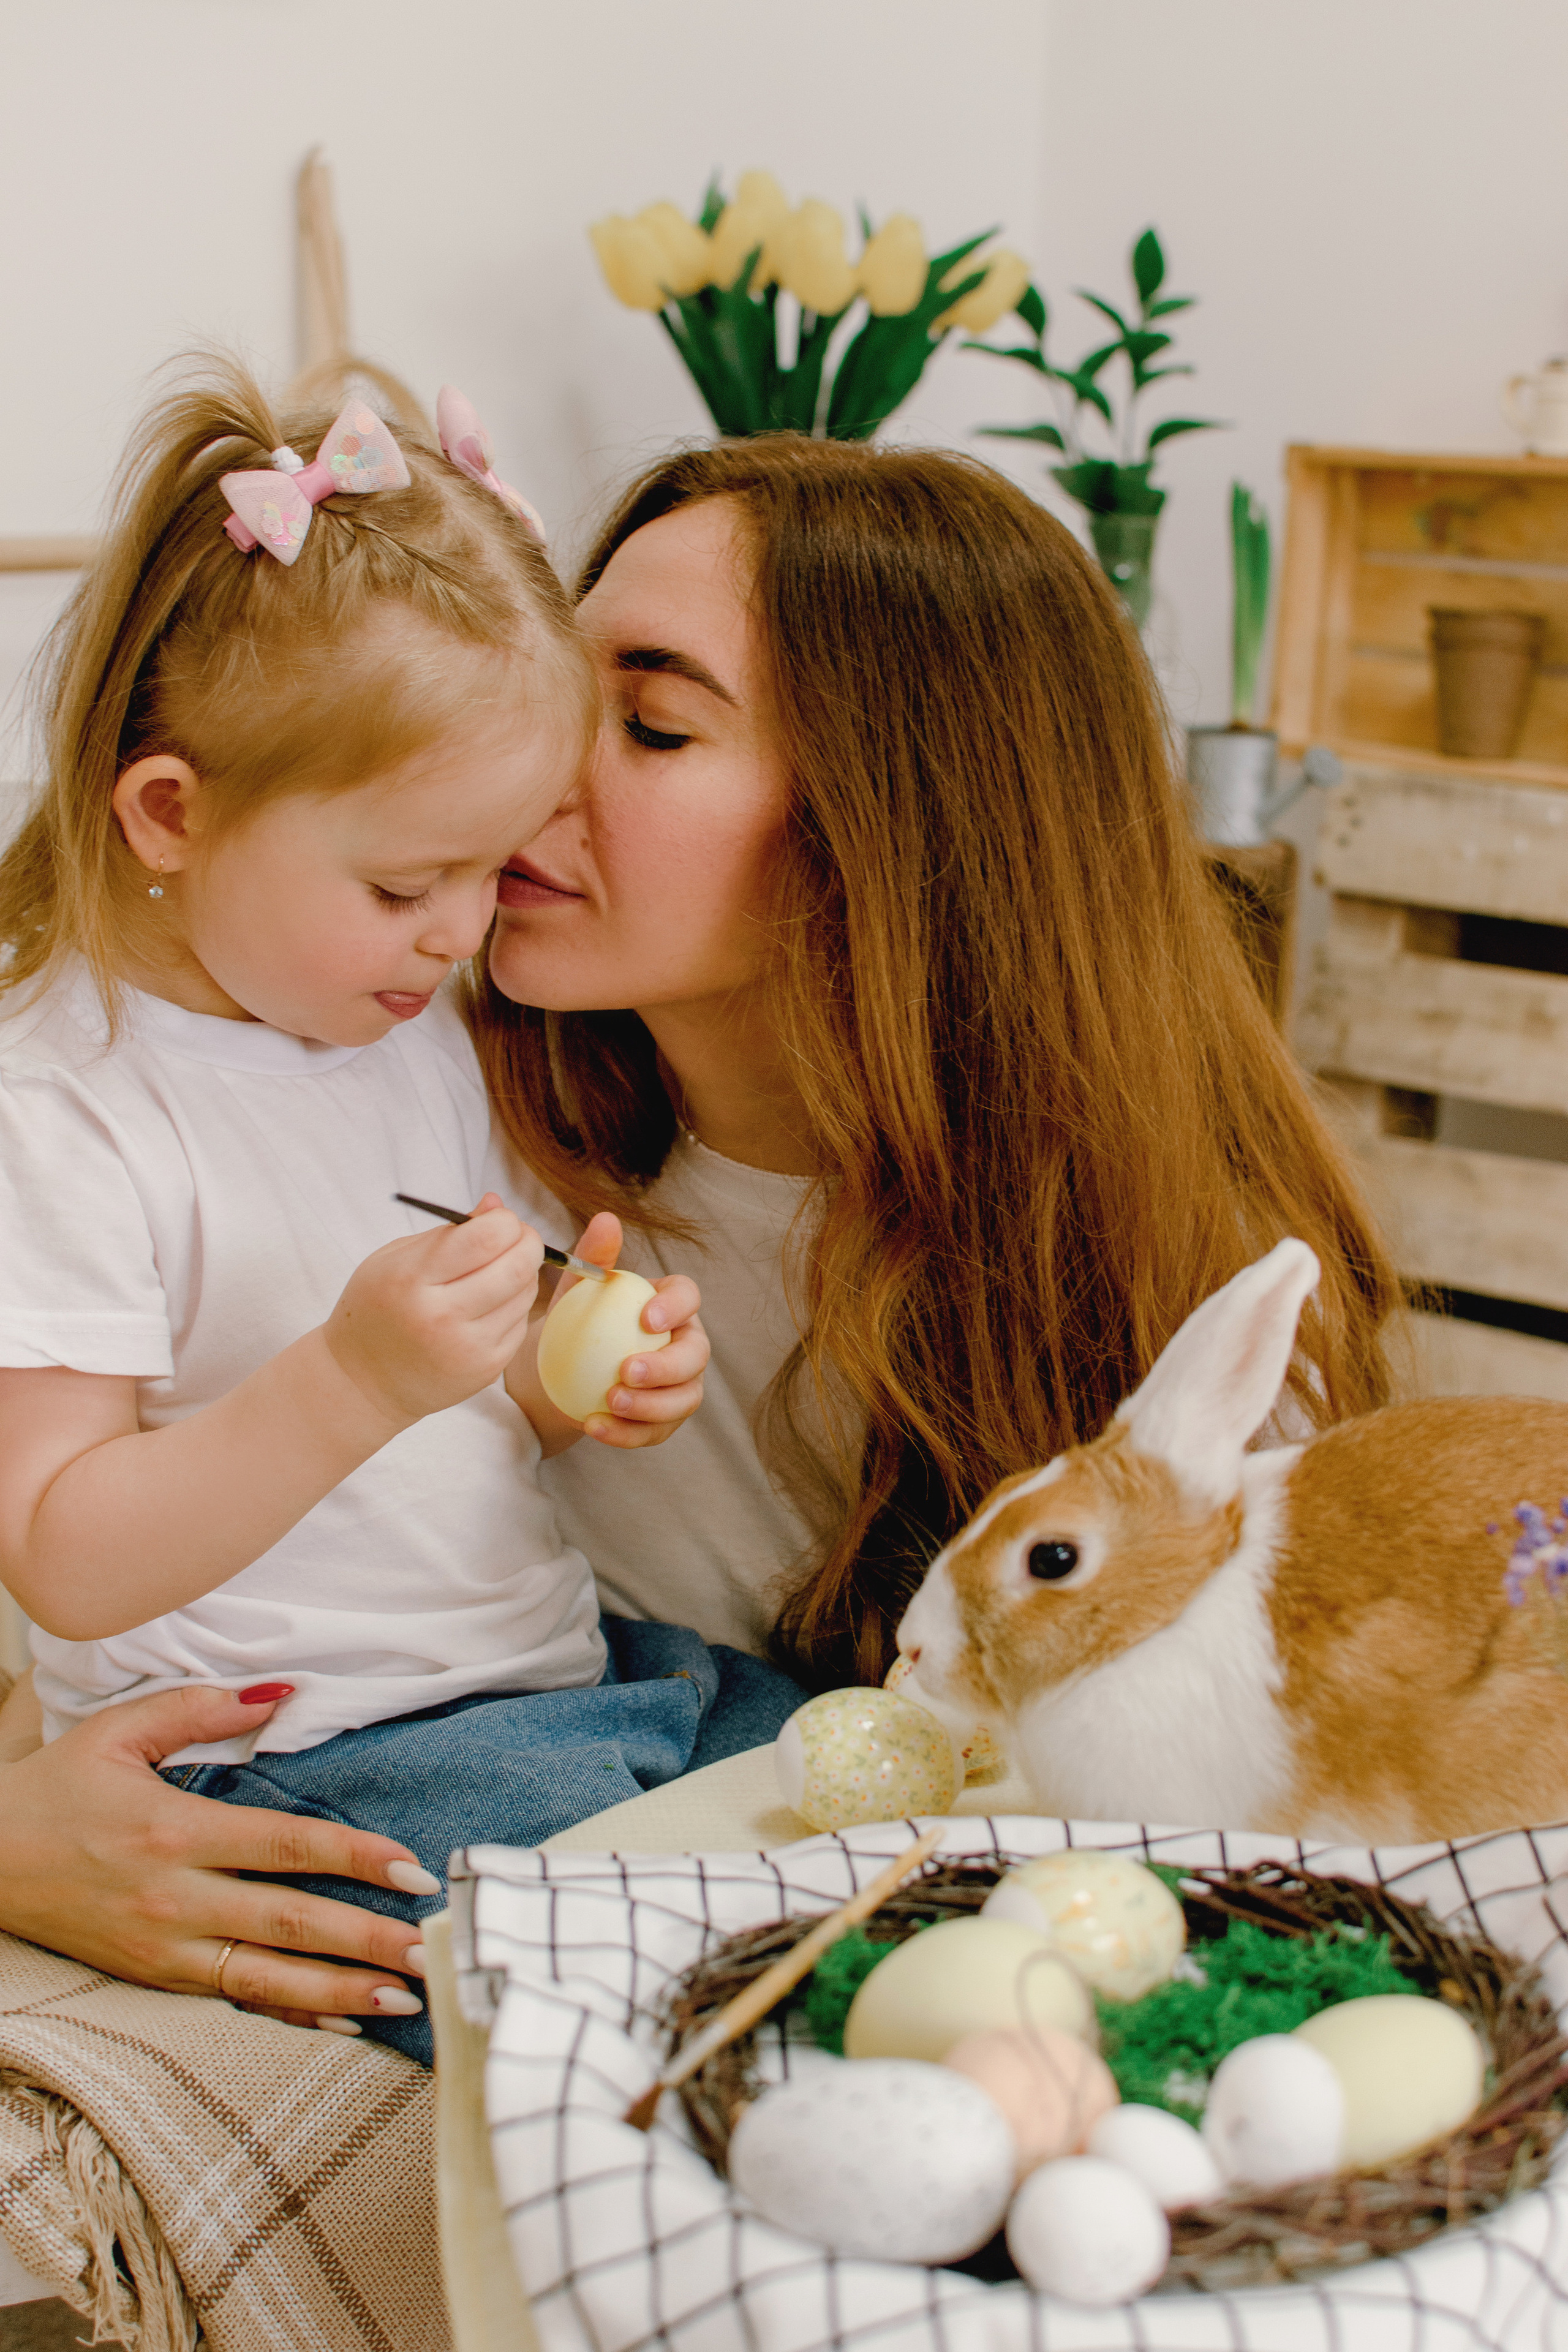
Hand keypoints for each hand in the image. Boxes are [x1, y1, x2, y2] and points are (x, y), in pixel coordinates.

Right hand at [0, 1685, 432, 2028]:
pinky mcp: (153, 1979)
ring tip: (406, 1994)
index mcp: (174, 1830)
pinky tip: (342, 2023)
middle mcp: (175, 1898)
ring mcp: (164, 1949)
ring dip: (342, 1990)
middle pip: (289, 1921)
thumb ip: (202, 1708)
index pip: (285, 1845)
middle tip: (433, 1944)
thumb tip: (282, 1691)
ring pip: (268, 1977)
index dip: (352, 1856)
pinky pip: (235, 2001)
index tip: (408, 1866)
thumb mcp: (119, 1731)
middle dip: (367, 1935)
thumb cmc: (56, 1788)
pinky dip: (291, 2015)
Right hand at [325, 1193, 542, 1427]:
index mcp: (412, 1280)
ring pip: (525, 1294)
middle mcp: (441, 1317)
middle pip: (517, 1266)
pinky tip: (490, 1304)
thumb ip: (449, 1231)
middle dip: (528, 1242)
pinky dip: (514, 1305)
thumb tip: (496, 1204)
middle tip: (517, 1238)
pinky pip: (520, 1323)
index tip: (500, 1220)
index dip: (505, 1221)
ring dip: (523, 1273)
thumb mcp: (396, 1259)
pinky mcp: (485, 1370)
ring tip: (498, 1271)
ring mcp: (467, 1348)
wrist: (363, 1382)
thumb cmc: (378, 1309)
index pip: (484, 1239)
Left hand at [507, 1212, 709, 1454]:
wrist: (553, 1374)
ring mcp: (679, 1386)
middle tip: (627, 1371)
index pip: (689, 1297)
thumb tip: (607, 1219)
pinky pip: (655, 1432)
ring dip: (651, 1406)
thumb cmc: (572, 1324)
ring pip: (685, 1399)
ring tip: (610, 1402)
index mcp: (669, 1306)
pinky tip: (594, 1426)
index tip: (646, 1318)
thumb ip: (593, 1258)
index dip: (676, 1307)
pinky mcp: (662, 1422)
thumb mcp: (575, 1291)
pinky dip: (627, 1433)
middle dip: (668, 1366)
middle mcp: (684, 1344)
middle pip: (696, 1355)